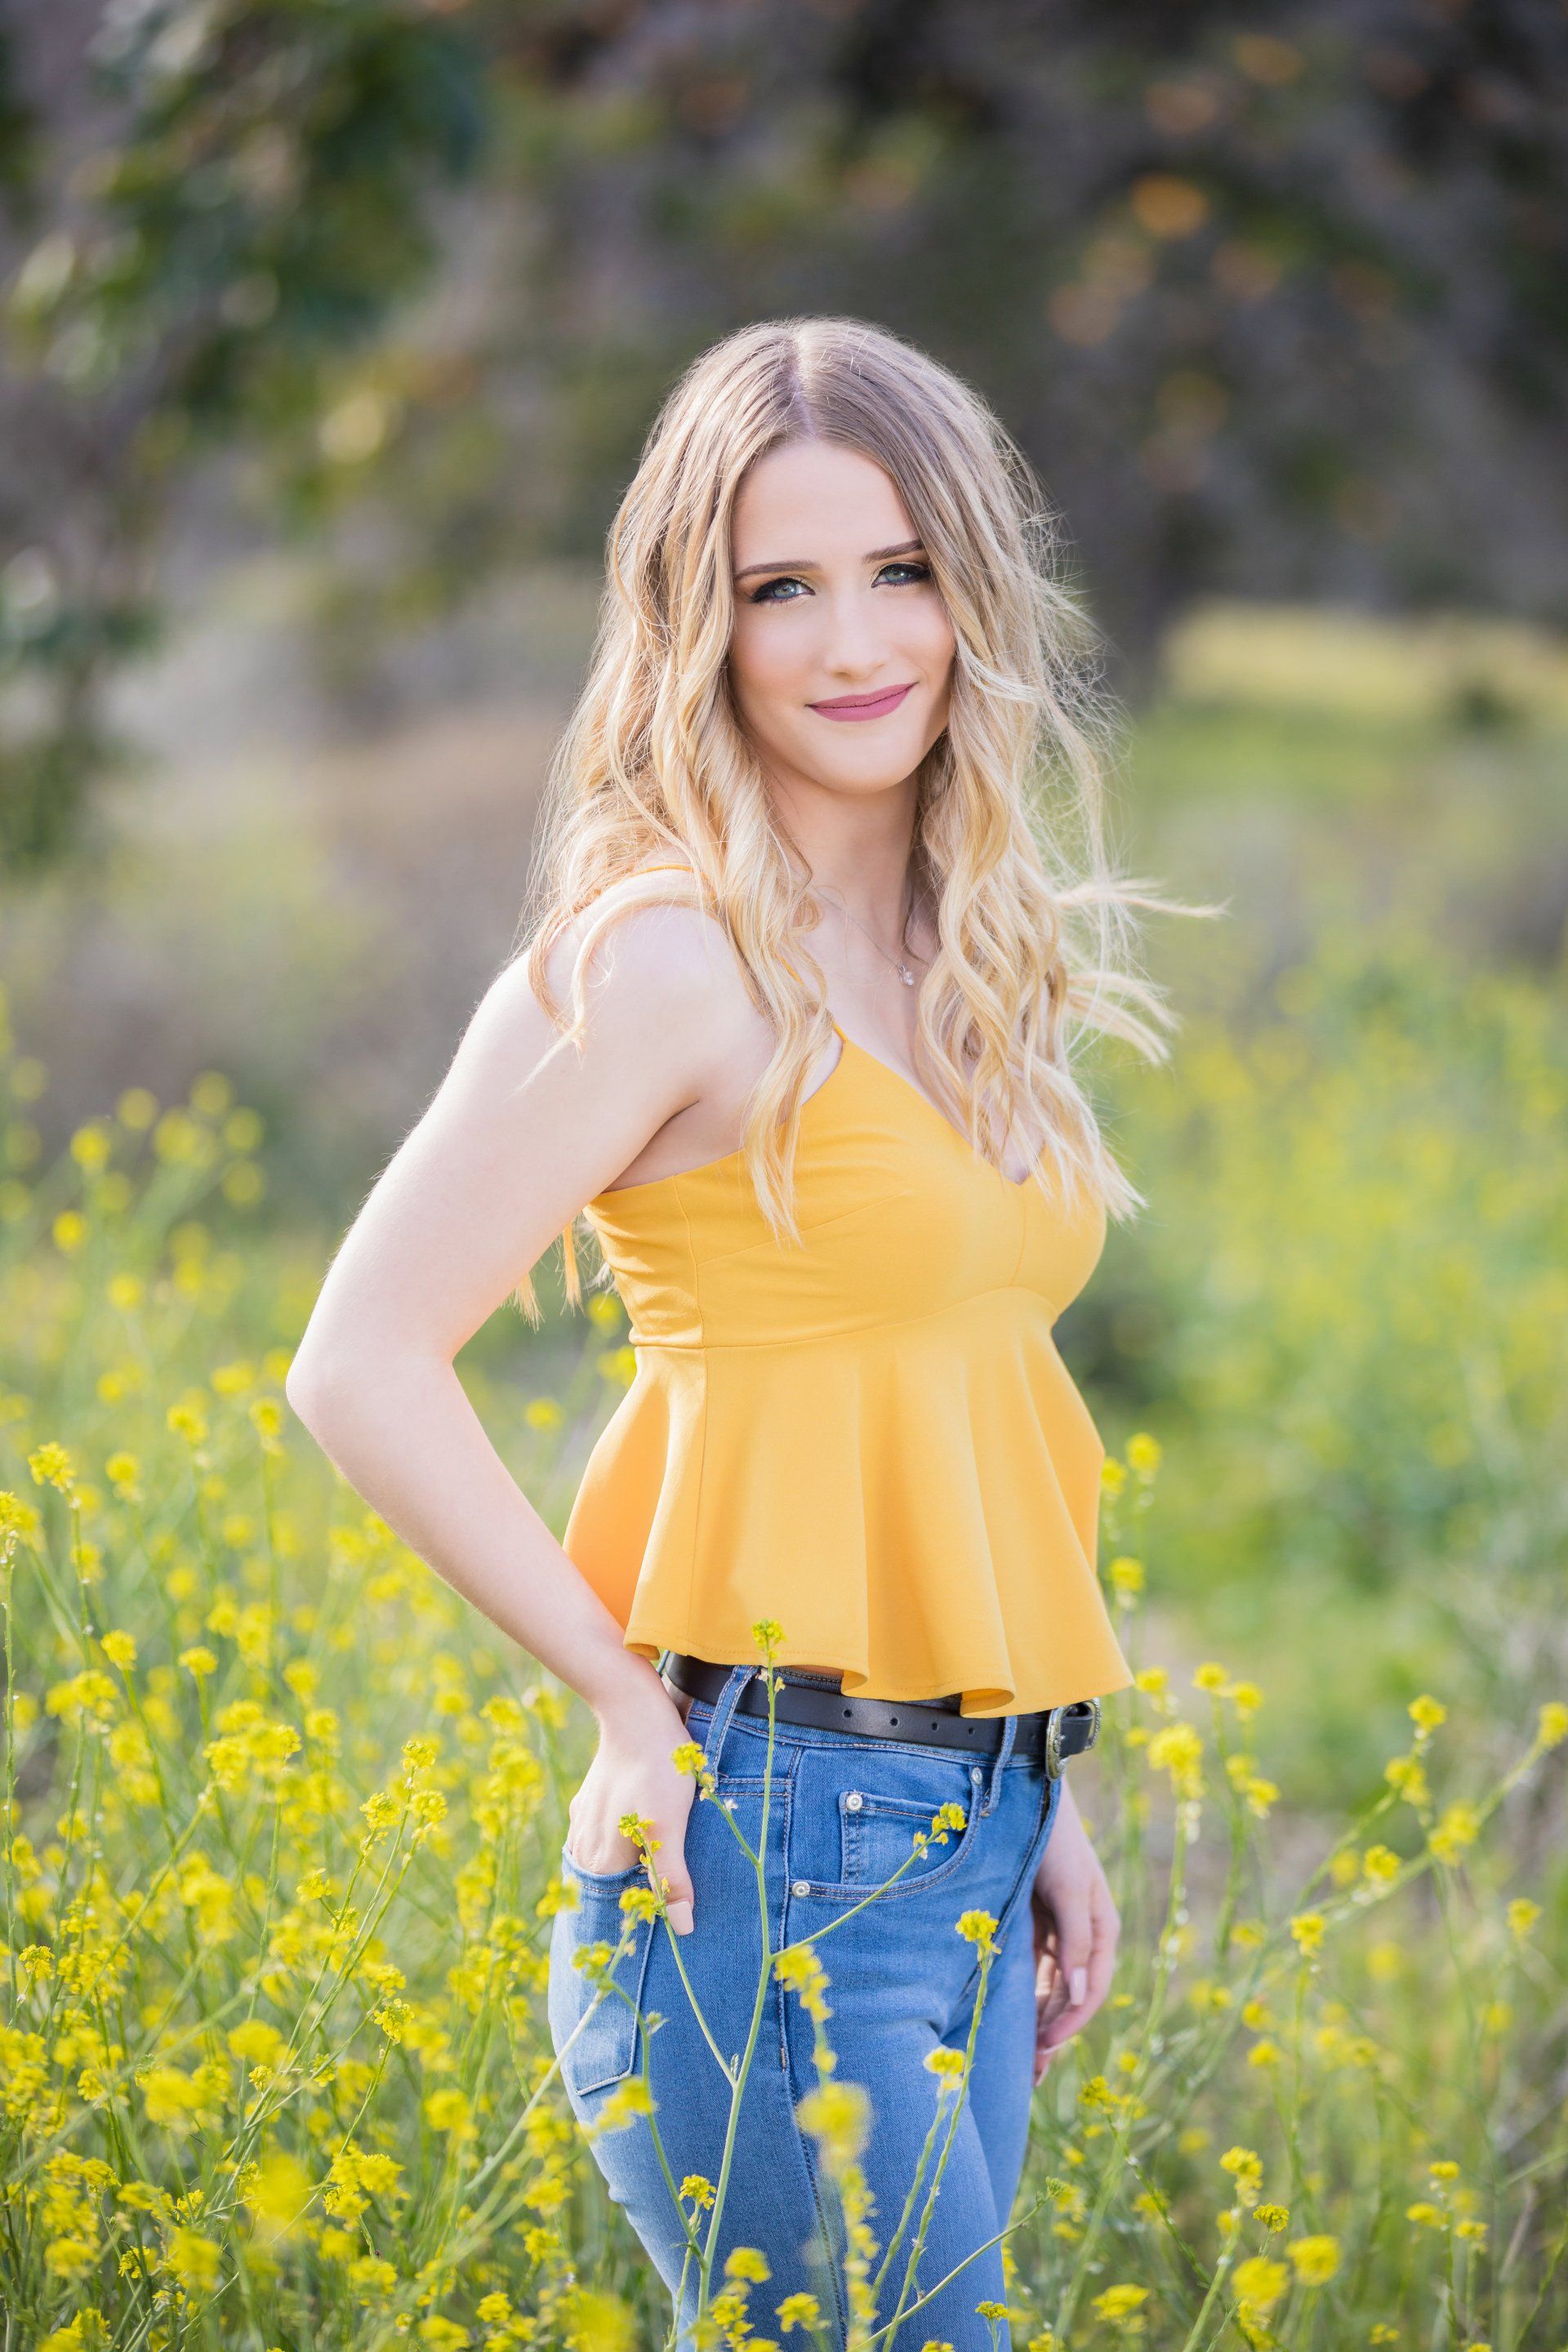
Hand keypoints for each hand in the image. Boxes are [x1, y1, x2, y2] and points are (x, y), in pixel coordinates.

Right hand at [565, 1682, 699, 1932]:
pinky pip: (603, 1836)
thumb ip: (670, 1879)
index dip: (644, 1916)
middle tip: (673, 1894)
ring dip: (629, 1869)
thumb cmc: (656, 1771)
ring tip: (660, 1867)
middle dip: (636, 1895)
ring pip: (605, 1861)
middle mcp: (584, 1846)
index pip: (619, 1909)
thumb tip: (682, 1928)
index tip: (672, 1916)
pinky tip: (641, 1834)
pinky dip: (621, 1844)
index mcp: (600, 1860)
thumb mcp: (669, 1827)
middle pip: (610, 1888)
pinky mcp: (589, 1801)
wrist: (634, 1713)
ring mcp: (583, 1821)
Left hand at [1030, 1774, 1119, 2084]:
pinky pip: (1030, 1971)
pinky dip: (1022, 1997)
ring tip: (1015, 2063)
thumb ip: (1077, 1941)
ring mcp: (1057, 1931)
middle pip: (1070, 1998)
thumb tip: (1082, 1994)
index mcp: (1101, 1930)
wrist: (1026, 1794)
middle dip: (1051, 2037)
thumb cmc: (1054, 1839)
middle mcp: (1082, 1936)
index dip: (1069, 2024)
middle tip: (1026, 2078)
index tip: (1043, 2050)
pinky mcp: (1033, 1923)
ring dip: (1036, 2023)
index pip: (1090, 1991)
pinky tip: (1005, 2018)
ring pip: (1049, 1989)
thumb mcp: (1069, 1889)